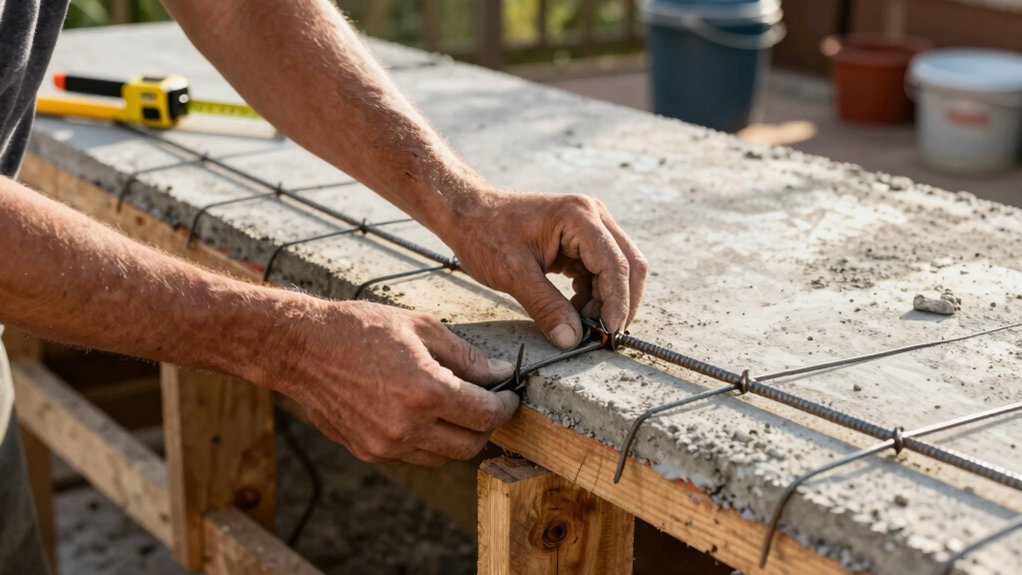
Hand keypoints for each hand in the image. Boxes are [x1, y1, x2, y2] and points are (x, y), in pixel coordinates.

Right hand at [264, 299, 519, 465]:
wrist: (302, 348)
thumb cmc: (361, 328)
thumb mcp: (421, 327)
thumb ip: (466, 356)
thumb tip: (501, 374)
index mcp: (425, 390)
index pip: (485, 415)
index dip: (505, 406)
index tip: (510, 396)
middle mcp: (407, 425)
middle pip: (470, 445)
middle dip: (486, 425)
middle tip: (487, 403)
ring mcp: (386, 444)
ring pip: (444, 457)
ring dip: (457, 436)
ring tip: (454, 407)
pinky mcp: (369, 452)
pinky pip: (414, 457)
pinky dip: (428, 441)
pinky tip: (421, 414)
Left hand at [446, 189, 648, 349]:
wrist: (467, 213)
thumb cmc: (485, 234)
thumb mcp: (513, 275)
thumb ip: (546, 307)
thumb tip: (571, 340)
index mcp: (579, 217)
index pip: (615, 265)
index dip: (617, 303)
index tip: (608, 334)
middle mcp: (593, 216)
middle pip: (628, 265)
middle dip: (621, 303)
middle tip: (604, 335)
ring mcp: (589, 226)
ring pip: (618, 270)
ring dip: (607, 301)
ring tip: (583, 326)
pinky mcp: (581, 239)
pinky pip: (600, 271)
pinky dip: (594, 294)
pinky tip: (575, 312)